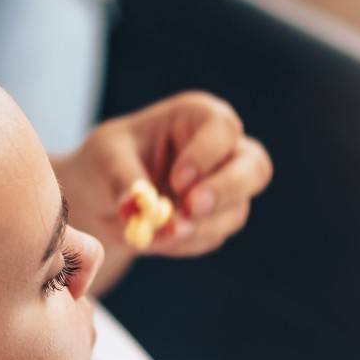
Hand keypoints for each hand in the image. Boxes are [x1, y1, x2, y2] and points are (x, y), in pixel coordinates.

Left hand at [52, 91, 271, 259]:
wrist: (104, 199)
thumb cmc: (107, 162)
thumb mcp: (105, 160)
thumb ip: (123, 180)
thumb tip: (135, 208)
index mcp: (197, 117)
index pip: (222, 128)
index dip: (207, 154)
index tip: (178, 180)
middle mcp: (223, 150)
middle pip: (255, 168)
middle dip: (225, 192)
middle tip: (189, 211)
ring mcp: (227, 187)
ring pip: (235, 211)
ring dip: (196, 227)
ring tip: (154, 234)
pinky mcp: (219, 220)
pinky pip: (213, 236)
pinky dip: (184, 243)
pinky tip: (156, 238)